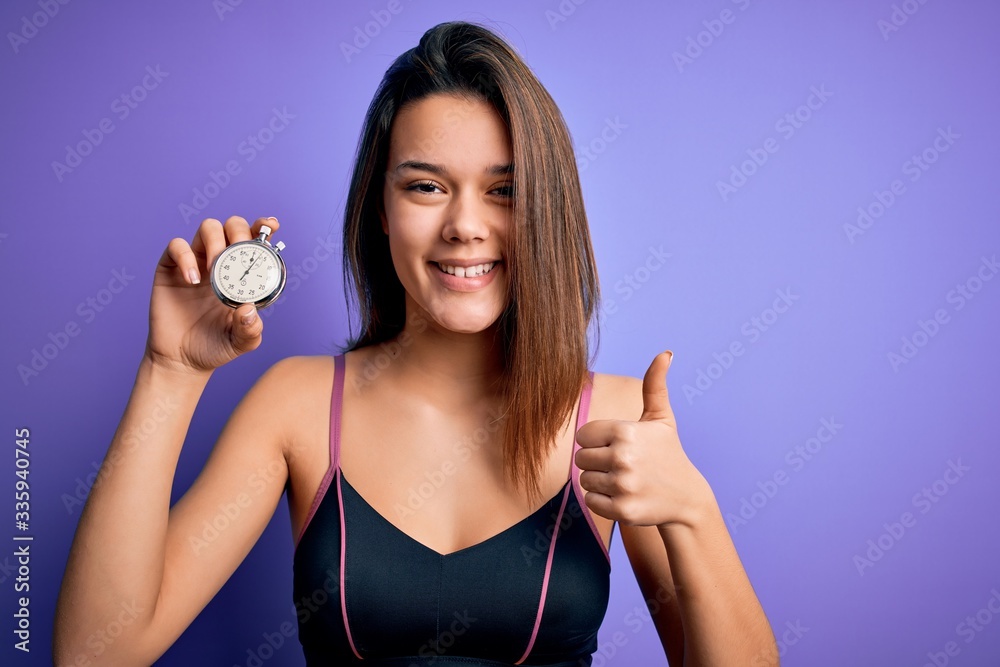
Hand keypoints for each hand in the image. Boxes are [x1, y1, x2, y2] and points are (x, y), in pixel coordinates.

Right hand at [143, 216, 279, 374]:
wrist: (182, 360)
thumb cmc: (215, 347)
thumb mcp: (241, 342)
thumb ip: (251, 329)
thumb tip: (249, 309)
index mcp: (243, 273)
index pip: (255, 240)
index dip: (263, 226)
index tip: (271, 225)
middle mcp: (221, 262)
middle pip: (232, 226)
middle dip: (239, 232)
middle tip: (239, 255)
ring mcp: (196, 262)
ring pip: (208, 227)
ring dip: (216, 241)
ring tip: (214, 269)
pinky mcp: (171, 269)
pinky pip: (176, 246)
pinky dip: (186, 256)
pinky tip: (193, 280)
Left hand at [575, 351, 711, 527]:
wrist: (686, 499)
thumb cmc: (668, 453)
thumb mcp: (661, 419)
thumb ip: (655, 385)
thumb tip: (665, 353)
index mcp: (626, 431)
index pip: (583, 435)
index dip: (597, 441)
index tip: (617, 446)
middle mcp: (623, 457)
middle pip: (581, 458)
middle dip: (597, 462)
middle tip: (621, 465)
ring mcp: (623, 485)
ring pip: (584, 480)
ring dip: (599, 481)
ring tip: (623, 480)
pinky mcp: (622, 510)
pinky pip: (590, 501)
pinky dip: (602, 501)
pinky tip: (623, 496)